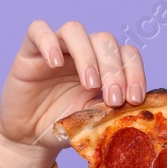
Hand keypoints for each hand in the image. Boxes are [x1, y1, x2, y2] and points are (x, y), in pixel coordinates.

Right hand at [0, 20, 147, 167]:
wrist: (30, 137)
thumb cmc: (64, 128)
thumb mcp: (92, 124)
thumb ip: (111, 115)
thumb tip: (136, 114)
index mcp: (104, 66)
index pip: (127, 54)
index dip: (135, 73)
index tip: (134, 99)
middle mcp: (83, 52)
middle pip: (104, 40)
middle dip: (114, 70)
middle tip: (114, 100)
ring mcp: (57, 48)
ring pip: (75, 30)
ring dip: (87, 56)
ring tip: (90, 84)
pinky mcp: (30, 50)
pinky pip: (38, 30)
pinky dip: (49, 42)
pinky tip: (55, 63)